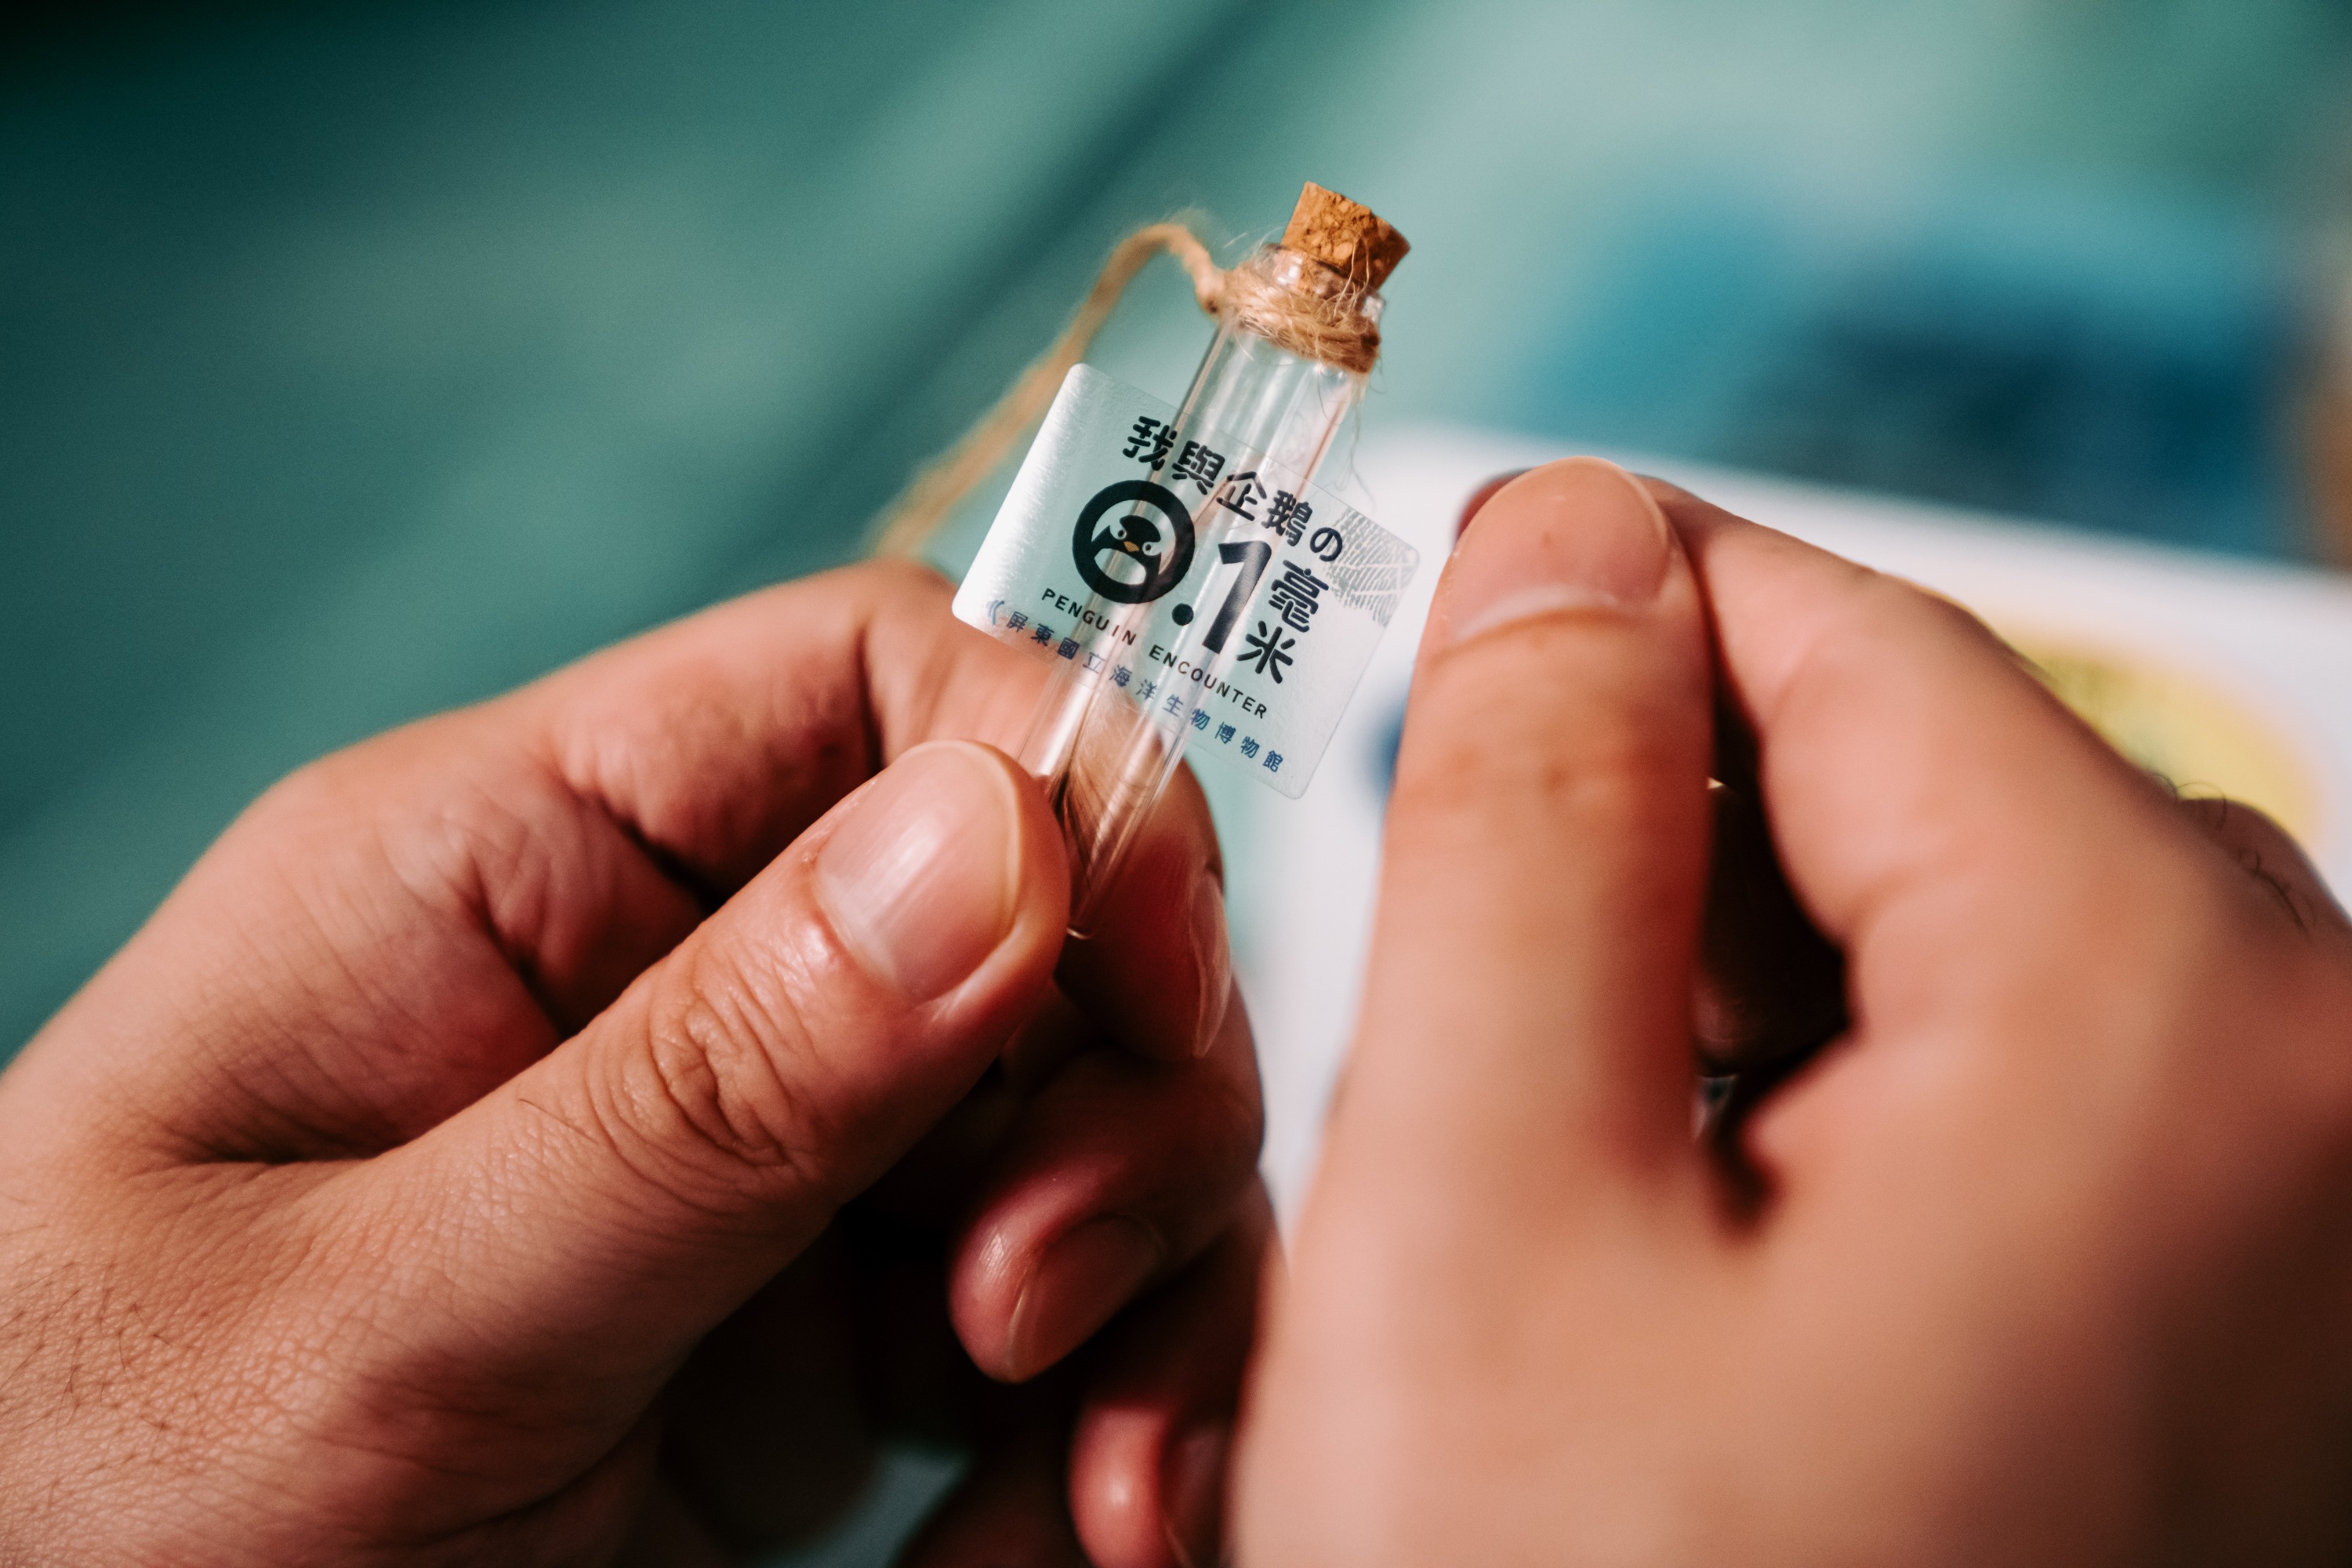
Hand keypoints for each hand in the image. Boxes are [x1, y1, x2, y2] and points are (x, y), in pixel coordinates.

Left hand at [0, 559, 1262, 1567]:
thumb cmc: (78, 1508)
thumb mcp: (378, 1324)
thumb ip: (698, 1092)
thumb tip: (1008, 832)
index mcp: (516, 867)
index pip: (870, 683)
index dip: (1067, 783)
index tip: (1163, 990)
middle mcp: (667, 985)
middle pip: (1035, 921)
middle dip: (1123, 1101)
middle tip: (1043, 1318)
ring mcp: (756, 1168)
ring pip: (1083, 1126)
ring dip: (1151, 1292)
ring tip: (1096, 1502)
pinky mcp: (812, 1333)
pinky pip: (1050, 1319)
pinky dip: (1097, 1421)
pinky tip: (1047, 1539)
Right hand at [1235, 460, 2351, 1563]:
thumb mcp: (1488, 1219)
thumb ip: (1523, 814)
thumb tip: (1561, 547)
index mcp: (2171, 1008)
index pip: (1839, 631)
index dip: (1592, 609)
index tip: (1409, 640)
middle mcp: (2324, 1104)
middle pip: (1913, 802)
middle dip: (1639, 850)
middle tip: (1426, 988)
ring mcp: (2311, 1248)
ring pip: (1952, 973)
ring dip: (1709, 1018)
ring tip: (1514, 1184)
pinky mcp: (2245, 1361)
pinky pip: (2015, 1133)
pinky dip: (1815, 1145)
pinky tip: (1662, 1273)